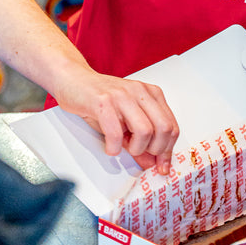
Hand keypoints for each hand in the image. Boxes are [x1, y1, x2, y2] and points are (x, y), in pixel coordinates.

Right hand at [54, 67, 178, 174]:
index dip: (168, 150)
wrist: (73, 79)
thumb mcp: (125, 120)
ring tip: (125, 147)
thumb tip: (152, 162)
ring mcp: (122, 95)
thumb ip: (141, 140)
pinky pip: (116, 132)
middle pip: (164, 128)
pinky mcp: (103, 101)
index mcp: (151, 94)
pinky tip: (110, 147)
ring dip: (136, 148)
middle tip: (140, 153)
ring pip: (145, 131)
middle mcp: (140, 92)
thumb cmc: (99, 99)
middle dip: (155, 150)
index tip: (161, 165)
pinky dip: (114, 146)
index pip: (172, 126)